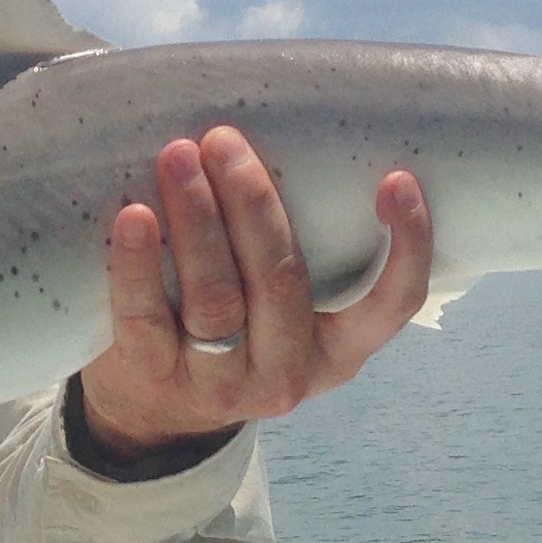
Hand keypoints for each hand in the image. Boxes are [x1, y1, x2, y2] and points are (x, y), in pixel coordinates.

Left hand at [77, 126, 432, 459]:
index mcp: (338, 349)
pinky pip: (146, 318)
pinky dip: (138, 262)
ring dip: (197, 217)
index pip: (394, 305)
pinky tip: (134, 216)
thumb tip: (296, 126)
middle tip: (224, 141)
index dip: (407, 245)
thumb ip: (296, 251)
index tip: (396, 177)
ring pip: (216, 295)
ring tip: (178, 158)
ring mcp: (221, 383)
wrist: (152, 416)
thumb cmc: (232, 329)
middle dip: (254, 202)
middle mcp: (287, 371)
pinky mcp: (156, 381)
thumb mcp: (283, 312)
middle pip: (281, 282)